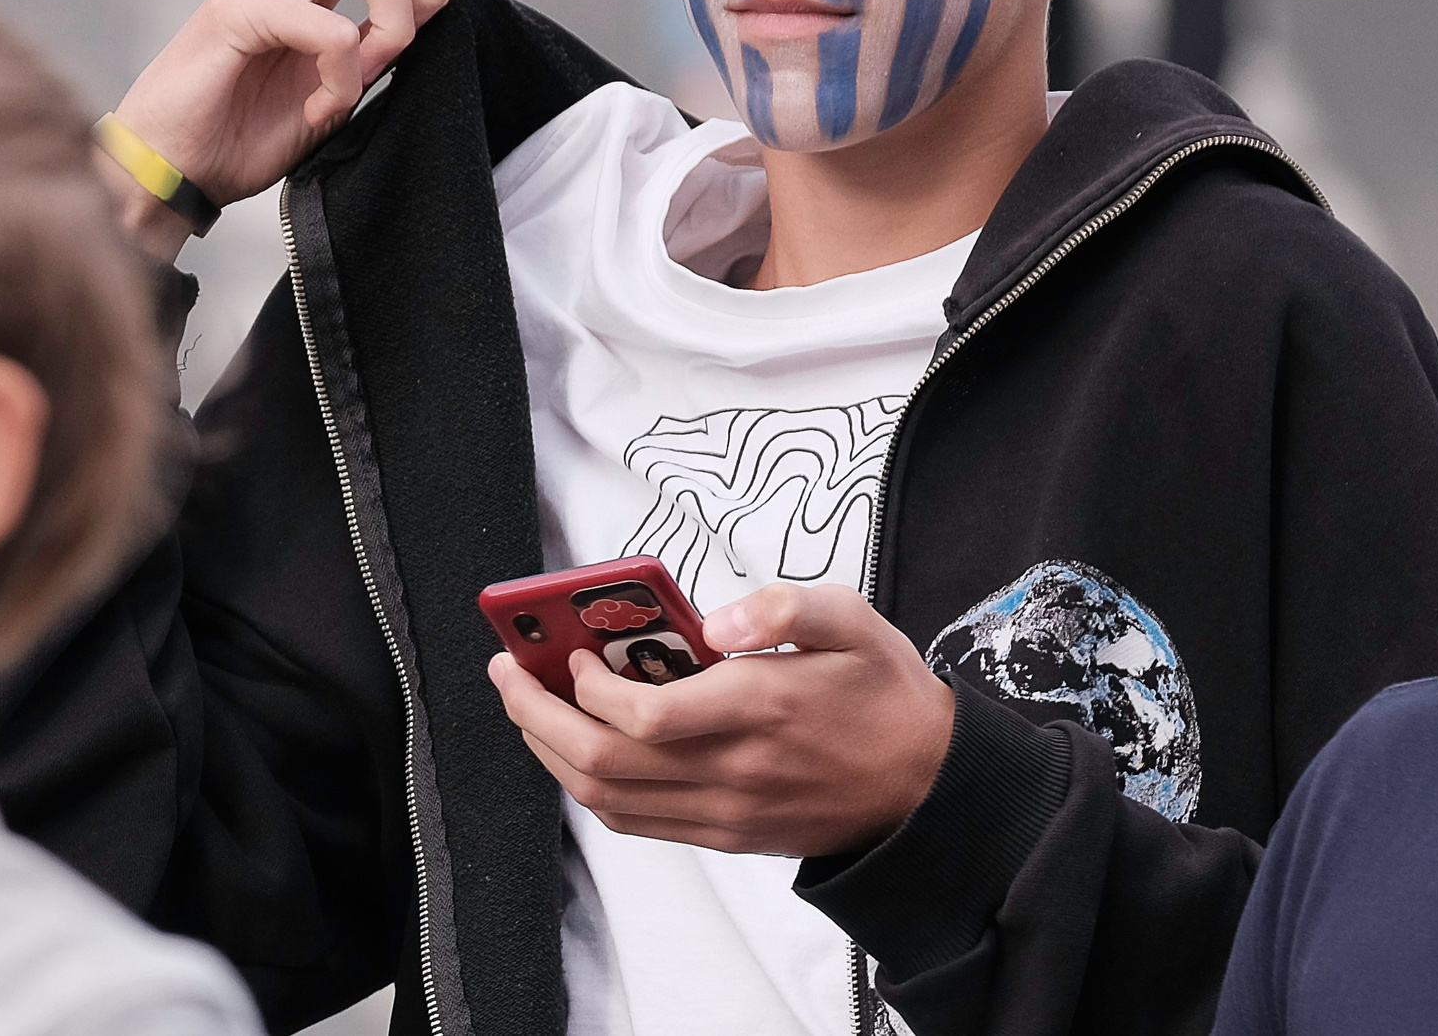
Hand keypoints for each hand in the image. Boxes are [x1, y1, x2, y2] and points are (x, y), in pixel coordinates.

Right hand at [105, 0, 453, 260]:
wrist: (168, 171)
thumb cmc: (241, 132)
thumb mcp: (335, 80)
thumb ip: (377, 39)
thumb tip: (433, 12)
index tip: (405, 40)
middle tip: (395, 51)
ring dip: (392, 28)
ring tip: (352, 82)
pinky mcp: (235, 11)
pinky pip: (333, 29)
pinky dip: (342, 79)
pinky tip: (317, 108)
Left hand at [488, 584, 954, 857]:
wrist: (929, 788)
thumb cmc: (883, 693)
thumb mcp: (851, 619)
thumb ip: (783, 604)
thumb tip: (715, 619)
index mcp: (760, 707)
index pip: (645, 715)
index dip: (589, 686)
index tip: (572, 651)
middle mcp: (734, 768)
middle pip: (603, 760)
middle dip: (536, 716)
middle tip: (508, 672)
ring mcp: (726, 810)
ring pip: (607, 797)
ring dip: (550, 751)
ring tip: (525, 705)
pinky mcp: (725, 834)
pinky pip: (635, 821)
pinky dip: (588, 785)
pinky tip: (573, 747)